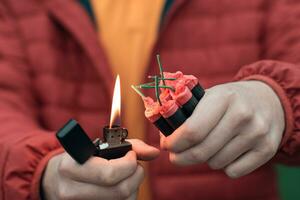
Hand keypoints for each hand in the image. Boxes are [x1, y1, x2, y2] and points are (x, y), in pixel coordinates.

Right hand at [42, 139, 158, 199]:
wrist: (56, 179)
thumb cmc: (82, 159)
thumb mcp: (99, 146)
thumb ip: (130, 145)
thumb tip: (154, 152)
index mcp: (71, 166)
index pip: (109, 174)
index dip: (128, 165)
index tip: (131, 156)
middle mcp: (71, 190)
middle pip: (119, 191)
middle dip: (136, 176)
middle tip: (136, 167)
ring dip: (133, 187)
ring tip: (128, 176)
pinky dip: (127, 197)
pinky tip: (122, 188)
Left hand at [161, 81, 284, 177]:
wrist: (268, 99)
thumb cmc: (229, 100)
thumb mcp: (209, 95)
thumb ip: (185, 113)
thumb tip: (163, 137)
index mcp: (222, 98)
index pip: (192, 131)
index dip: (174, 143)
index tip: (167, 146)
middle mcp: (242, 115)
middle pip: (202, 151)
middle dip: (182, 158)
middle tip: (176, 156)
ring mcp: (257, 133)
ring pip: (216, 163)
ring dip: (206, 159)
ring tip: (208, 146)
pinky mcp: (267, 149)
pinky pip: (234, 171)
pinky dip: (224, 166)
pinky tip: (226, 151)